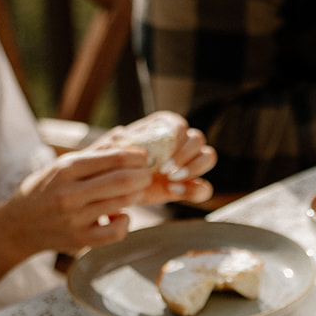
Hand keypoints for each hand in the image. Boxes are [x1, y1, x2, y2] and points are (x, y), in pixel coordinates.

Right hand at [4, 145, 151, 255]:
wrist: (17, 226)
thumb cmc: (43, 191)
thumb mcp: (60, 166)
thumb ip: (93, 152)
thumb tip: (123, 133)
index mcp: (65, 169)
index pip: (112, 158)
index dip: (136, 156)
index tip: (144, 156)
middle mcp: (69, 193)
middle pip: (122, 181)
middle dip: (142, 175)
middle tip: (146, 174)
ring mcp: (75, 218)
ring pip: (122, 204)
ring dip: (136, 196)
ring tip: (135, 191)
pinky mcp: (80, 240)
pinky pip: (116, 232)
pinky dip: (126, 222)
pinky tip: (121, 215)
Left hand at [86, 111, 216, 206]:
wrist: (111, 189)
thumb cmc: (108, 165)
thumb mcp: (107, 151)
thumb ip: (114, 142)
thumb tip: (121, 132)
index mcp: (161, 128)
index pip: (180, 124)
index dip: (178, 137)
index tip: (164, 153)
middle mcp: (177, 143)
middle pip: (198, 139)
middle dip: (186, 155)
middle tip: (167, 171)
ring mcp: (185, 164)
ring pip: (208, 157)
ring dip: (195, 168)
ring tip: (173, 180)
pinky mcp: (187, 186)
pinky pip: (204, 187)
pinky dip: (196, 190)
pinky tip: (176, 191)